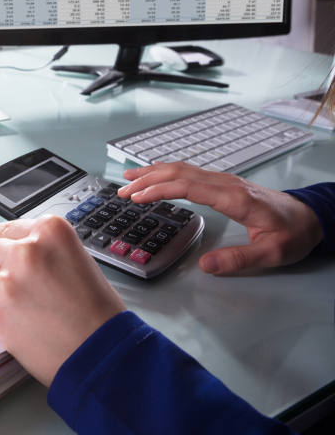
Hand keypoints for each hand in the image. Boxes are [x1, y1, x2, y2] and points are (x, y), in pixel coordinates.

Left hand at [0, 216, 125, 386]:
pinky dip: (6, 316)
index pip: (9, 227)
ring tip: (39, 309)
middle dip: (4, 265)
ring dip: (7, 292)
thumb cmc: (98, 310)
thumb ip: (45, 250)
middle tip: (28, 286)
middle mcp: (25, 251)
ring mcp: (7, 281)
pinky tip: (32, 324)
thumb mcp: (77, 260)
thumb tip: (15, 248)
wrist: (101, 352)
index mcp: (49, 233)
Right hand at [118, 162, 323, 273]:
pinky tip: (156, 174)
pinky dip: (167, 172)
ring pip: (183, 169)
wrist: (311, 217)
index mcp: (234, 198)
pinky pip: (190, 172)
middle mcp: (226, 184)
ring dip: (154, 172)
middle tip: (122, 190)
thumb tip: (206, 265)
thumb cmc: (293, 233)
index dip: (159, 190)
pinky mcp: (223, 184)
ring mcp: (224, 181)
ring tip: (129, 178)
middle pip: (179, 173)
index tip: (137, 197)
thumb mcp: (272, 253)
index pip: (188, 187)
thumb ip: (239, 259)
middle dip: (147, 180)